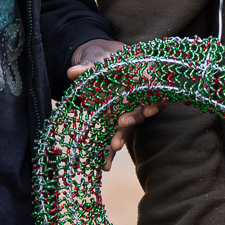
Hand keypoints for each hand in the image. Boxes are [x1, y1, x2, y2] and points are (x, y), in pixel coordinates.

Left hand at [65, 39, 159, 163]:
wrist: (101, 63)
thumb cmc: (105, 58)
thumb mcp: (97, 59)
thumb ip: (87, 67)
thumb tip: (72, 72)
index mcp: (139, 79)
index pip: (151, 91)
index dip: (152, 102)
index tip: (148, 110)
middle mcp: (138, 98)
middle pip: (141, 111)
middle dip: (133, 119)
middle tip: (123, 123)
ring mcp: (128, 112)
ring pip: (130, 127)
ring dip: (123, 137)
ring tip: (114, 148)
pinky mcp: (117, 123)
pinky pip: (116, 137)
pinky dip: (110, 152)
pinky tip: (104, 166)